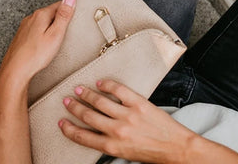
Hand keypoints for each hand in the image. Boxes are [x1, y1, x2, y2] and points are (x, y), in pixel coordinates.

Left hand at [0, 0, 75, 91]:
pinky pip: (35, 31)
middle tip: (65, 33)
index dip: (68, 11)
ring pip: (42, 23)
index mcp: (40, 15)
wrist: (14, 72)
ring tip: (54, 41)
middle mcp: (30, 18)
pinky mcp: (20, 37)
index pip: (60, 4)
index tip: (73, 20)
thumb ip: (64, 15)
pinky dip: (41, 36)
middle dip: (59, 21)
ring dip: (50, 28)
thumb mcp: (56, 34)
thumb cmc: (35, 56)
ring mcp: (24, 28)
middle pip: (50, 13)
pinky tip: (43, 46)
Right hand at [59, 79, 195, 163]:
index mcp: (112, 147)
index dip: (70, 129)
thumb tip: (96, 132)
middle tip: (67, 101)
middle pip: (88, 116)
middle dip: (75, 108)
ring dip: (87, 95)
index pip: (83, 137)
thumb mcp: (125, 154)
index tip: (62, 122)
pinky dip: (108, 85)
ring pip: (100, 102)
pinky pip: (119, 90)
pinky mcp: (139, 103)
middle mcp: (117, 131)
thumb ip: (110, 144)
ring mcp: (128, 115)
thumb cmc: (152, 152)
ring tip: (78, 89)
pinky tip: (101, 82)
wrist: (175, 147)